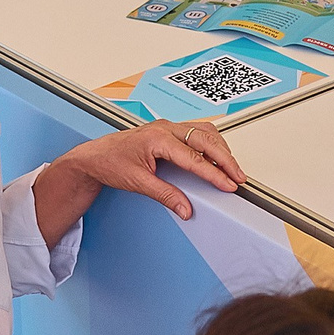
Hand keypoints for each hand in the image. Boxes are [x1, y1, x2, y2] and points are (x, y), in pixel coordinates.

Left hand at [60, 120, 244, 219]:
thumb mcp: (138, 183)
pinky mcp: (168, 131)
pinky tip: (216, 156)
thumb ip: (165, 195)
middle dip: (226, 159)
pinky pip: (197, 131)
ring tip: (232, 168)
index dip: (214, 173)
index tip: (228, 184)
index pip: (194, 157)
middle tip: (239, 177)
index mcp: (158, 138)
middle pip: (206, 139)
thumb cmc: (110, 162)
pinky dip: (211, 143)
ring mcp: (167, 127)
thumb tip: (185, 207)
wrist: (94, 156)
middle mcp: (165, 128)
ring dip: (220, 148)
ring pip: (204, 131)